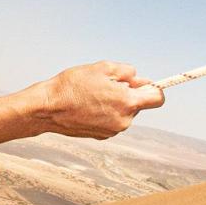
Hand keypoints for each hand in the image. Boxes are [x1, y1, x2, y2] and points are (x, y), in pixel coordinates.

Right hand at [33, 62, 164, 138]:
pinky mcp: (101, 136)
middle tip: (106, 83)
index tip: (143, 84)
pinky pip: (112, 121)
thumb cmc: (73, 85)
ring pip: (123, 113)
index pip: (158, 99)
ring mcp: (113, 130)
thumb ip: (127, 72)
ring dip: (115, 103)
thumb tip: (139, 79)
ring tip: (93, 94)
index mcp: (128, 103)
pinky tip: (88, 105)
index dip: (153, 88)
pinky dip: (105, 113)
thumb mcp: (103, 68)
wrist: (47, 108)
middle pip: (138, 105)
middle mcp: (124, 120)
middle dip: (128, 94)